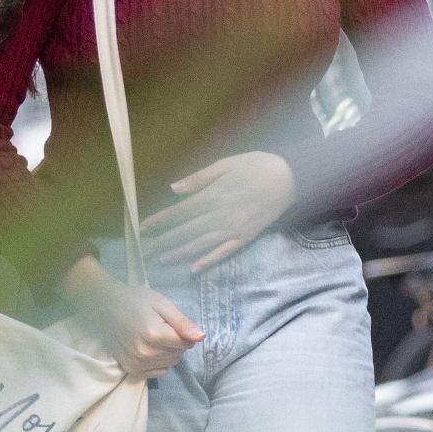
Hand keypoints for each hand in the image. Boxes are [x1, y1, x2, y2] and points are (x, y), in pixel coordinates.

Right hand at [65, 257, 201, 378]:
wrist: (106, 306)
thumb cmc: (136, 301)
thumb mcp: (162, 305)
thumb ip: (182, 323)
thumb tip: (201, 338)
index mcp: (154, 334)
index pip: (186, 344)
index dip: (185, 334)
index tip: (175, 325)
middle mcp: (145, 353)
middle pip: (178, 355)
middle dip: (177, 343)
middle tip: (162, 329)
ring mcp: (136, 363)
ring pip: (169, 364)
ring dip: (168, 353)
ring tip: (154, 338)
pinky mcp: (130, 369)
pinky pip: (158, 372)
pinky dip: (159, 362)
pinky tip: (150, 349)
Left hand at [139, 150, 295, 270]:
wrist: (290, 178)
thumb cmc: (257, 166)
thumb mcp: (227, 163)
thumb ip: (199, 178)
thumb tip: (174, 189)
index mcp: (213, 196)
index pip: (179, 212)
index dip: (159, 222)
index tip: (141, 229)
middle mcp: (220, 216)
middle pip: (185, 231)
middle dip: (162, 242)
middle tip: (143, 251)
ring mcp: (233, 229)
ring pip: (201, 244)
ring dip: (179, 253)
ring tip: (160, 259)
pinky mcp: (246, 237)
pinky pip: (224, 252)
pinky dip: (208, 260)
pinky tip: (194, 268)